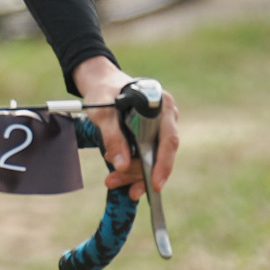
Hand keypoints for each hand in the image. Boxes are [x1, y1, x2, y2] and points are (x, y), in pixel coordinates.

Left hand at [70, 55, 179, 201]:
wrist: (101, 85)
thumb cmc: (104, 92)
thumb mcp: (103, 112)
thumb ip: (112, 136)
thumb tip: (121, 164)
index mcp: (161, 105)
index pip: (169, 139)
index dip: (163, 164)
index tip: (155, 184)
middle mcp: (166, 118)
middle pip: (160, 153)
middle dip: (139, 172)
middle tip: (114, 181)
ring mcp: (160, 129)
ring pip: (152, 159)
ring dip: (132, 174)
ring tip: (111, 181)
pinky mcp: (150, 138)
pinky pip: (146, 157)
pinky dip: (133, 169)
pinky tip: (120, 178)